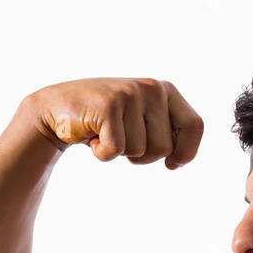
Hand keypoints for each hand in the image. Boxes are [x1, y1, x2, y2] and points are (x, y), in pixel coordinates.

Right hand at [23, 77, 203, 165]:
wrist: (58, 109)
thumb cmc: (106, 121)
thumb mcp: (143, 121)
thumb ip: (166, 131)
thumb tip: (180, 158)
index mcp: (166, 90)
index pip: (195, 126)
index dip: (187, 152)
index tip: (172, 164)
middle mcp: (152, 88)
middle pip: (165, 148)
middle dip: (144, 156)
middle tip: (122, 139)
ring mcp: (130, 94)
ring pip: (142, 151)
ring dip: (122, 153)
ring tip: (106, 132)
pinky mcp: (109, 106)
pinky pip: (117, 150)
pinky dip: (103, 154)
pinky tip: (93, 135)